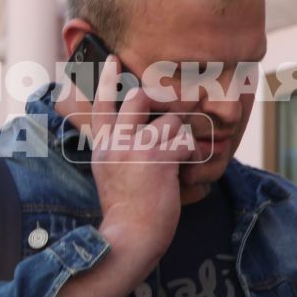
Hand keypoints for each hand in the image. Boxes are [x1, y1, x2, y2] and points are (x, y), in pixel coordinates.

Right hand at [86, 57, 195, 273]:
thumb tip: (128, 134)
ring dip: (183, 138)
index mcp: (103, 146)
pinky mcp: (159, 159)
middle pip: (140, 98)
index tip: (112, 59)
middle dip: (163, 103)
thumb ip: (115, 151)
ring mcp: (137, 148)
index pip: (102, 105)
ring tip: (180, 162)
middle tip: (174, 117)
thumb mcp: (109, 175)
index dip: (107, 80)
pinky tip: (188, 172)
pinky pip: (187, 142)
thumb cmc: (125, 212)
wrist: (129, 238)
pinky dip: (194, 156)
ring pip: (172, 120)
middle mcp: (117, 142)